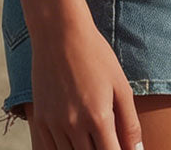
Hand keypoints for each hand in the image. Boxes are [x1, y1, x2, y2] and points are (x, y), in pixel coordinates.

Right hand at [30, 15, 143, 149]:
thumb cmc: (95, 55)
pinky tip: (75, 140)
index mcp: (98, 118)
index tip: (122, 148)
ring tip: (93, 138)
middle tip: (108, 139)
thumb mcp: (120, 85)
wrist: (59, 32)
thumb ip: (130, 123)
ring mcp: (54, 124)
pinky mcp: (40, 120)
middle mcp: (74, 125)